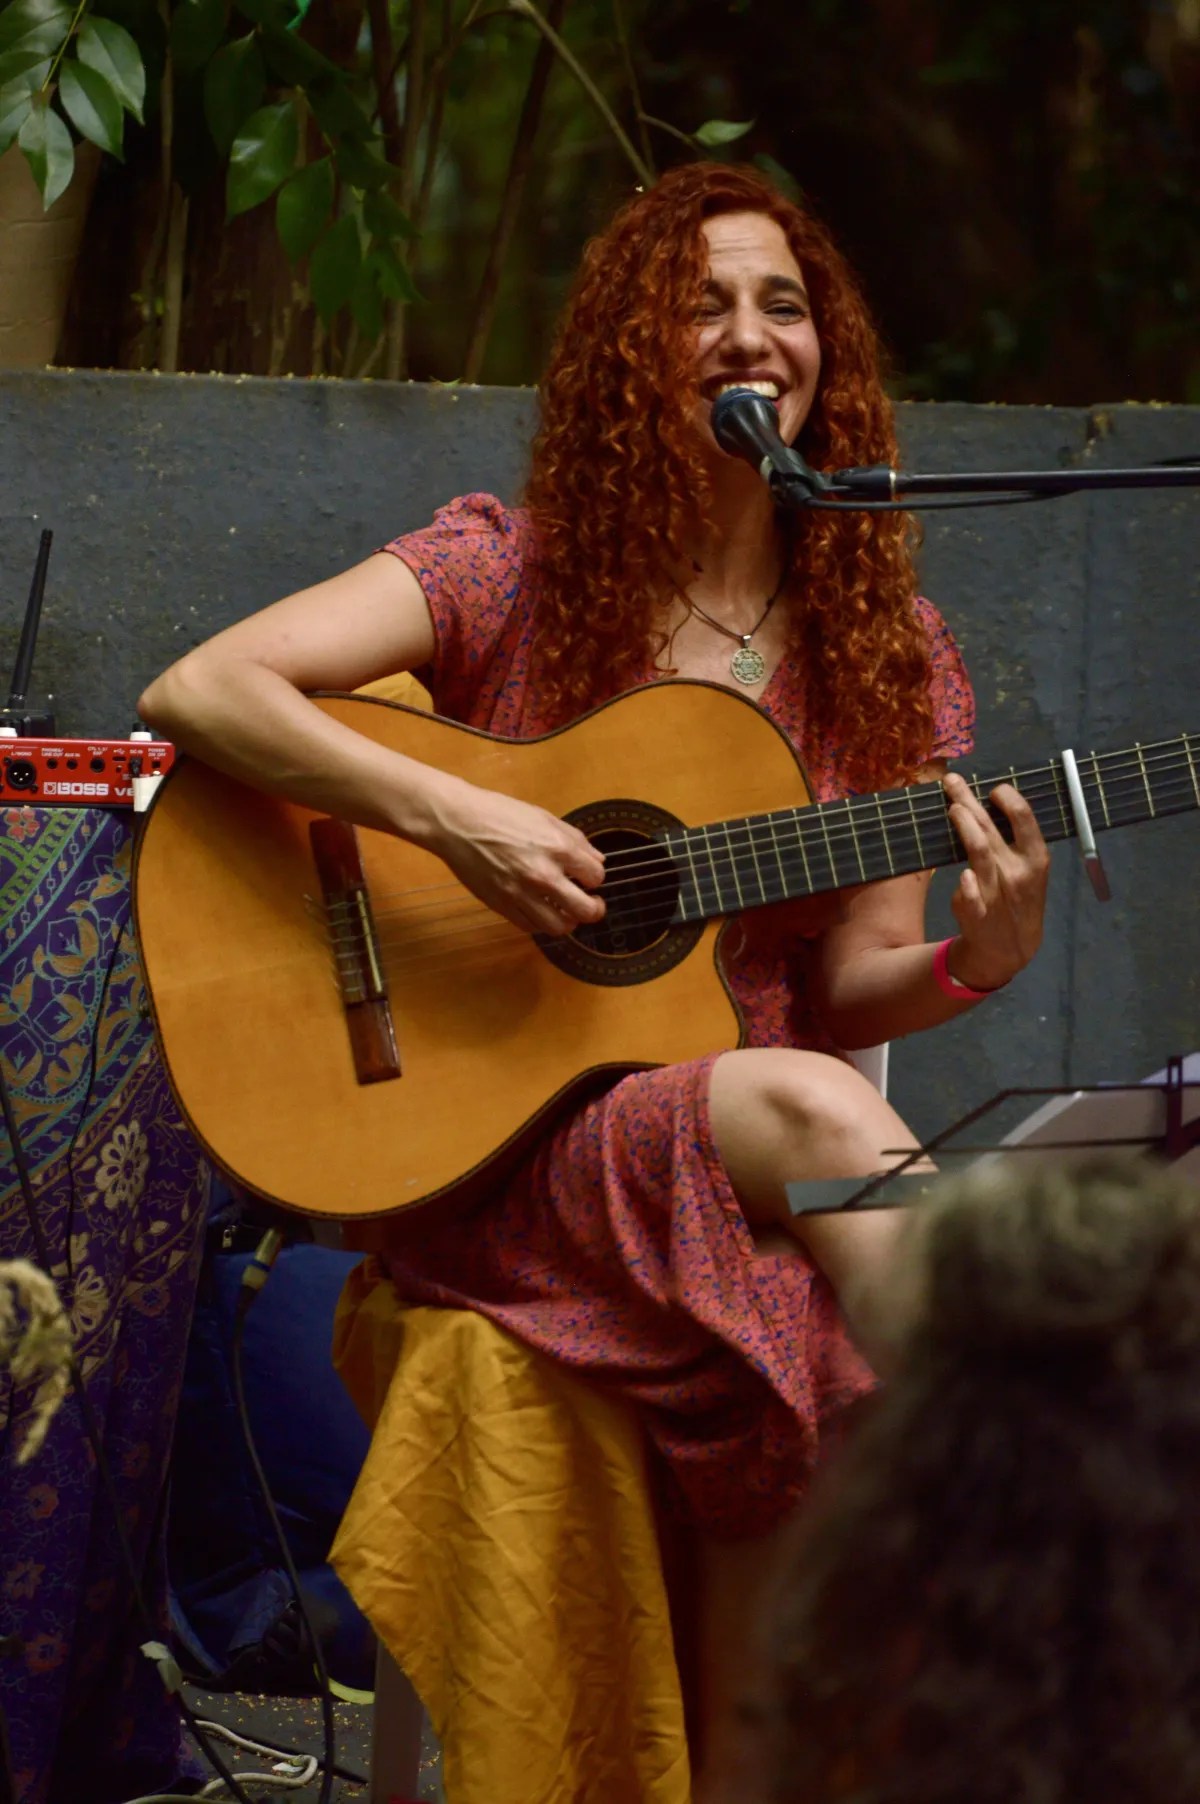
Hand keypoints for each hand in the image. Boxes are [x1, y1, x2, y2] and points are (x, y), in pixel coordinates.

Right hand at [425, 777, 604, 938]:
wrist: (457, 823)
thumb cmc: (498, 813)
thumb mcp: (544, 817)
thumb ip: (575, 840)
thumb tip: (596, 860)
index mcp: (558, 847)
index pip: (596, 876)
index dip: (595, 877)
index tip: (588, 876)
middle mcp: (543, 874)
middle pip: (585, 911)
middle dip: (594, 909)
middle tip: (592, 904)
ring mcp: (521, 894)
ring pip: (559, 927)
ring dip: (569, 921)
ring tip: (566, 911)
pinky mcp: (502, 906)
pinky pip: (531, 927)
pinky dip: (540, 922)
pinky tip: (540, 910)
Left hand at [943, 772, 1049, 988]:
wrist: (1010, 948)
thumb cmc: (1019, 899)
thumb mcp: (1031, 871)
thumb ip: (1015, 842)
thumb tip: (989, 802)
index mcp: (1036, 859)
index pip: (1024, 818)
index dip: (1008, 798)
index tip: (993, 789)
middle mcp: (1018, 873)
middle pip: (991, 828)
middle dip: (969, 800)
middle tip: (951, 782)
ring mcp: (997, 894)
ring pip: (977, 852)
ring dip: (963, 826)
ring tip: (952, 808)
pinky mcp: (977, 914)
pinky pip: (970, 894)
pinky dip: (967, 884)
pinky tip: (964, 874)